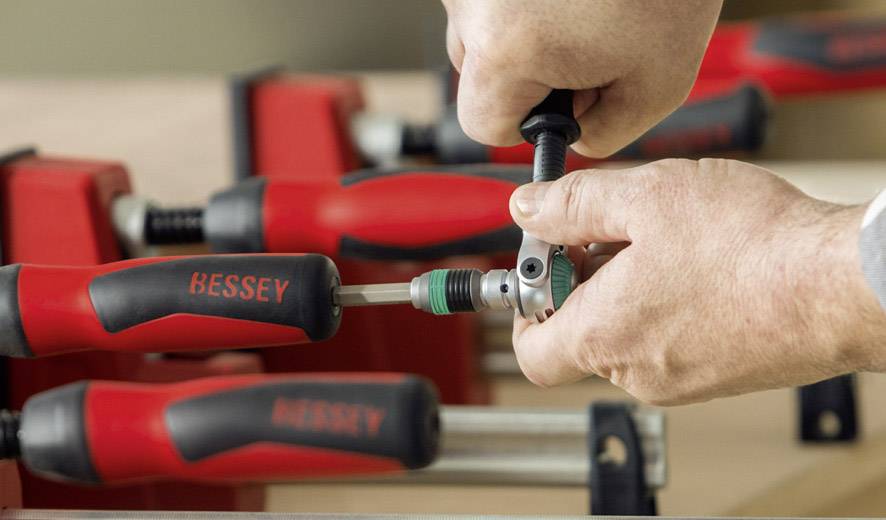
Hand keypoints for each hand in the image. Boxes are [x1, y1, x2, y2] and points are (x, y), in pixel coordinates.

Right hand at [442, 0, 721, 156]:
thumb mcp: (658, 83)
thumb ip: (606, 132)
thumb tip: (576, 137)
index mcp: (504, 49)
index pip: (482, 124)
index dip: (527, 121)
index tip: (561, 100)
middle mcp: (471, 3)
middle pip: (472, 70)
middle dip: (524, 70)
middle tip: (583, 44)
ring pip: (478, 27)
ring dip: (521, 31)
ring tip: (580, 8)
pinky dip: (522, 0)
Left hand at [509, 159, 885, 404]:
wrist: (844, 285)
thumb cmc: (754, 246)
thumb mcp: (645, 197)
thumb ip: (572, 204)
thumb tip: (527, 209)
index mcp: (603, 335)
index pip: (530, 351)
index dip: (526, 305)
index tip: (544, 263)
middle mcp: (637, 372)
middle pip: (579, 334)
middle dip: (583, 280)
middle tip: (612, 230)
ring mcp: (681, 381)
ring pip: (626, 335)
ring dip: (628, 288)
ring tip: (666, 239)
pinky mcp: (719, 375)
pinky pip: (668, 341)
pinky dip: (667, 304)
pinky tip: (700, 263)